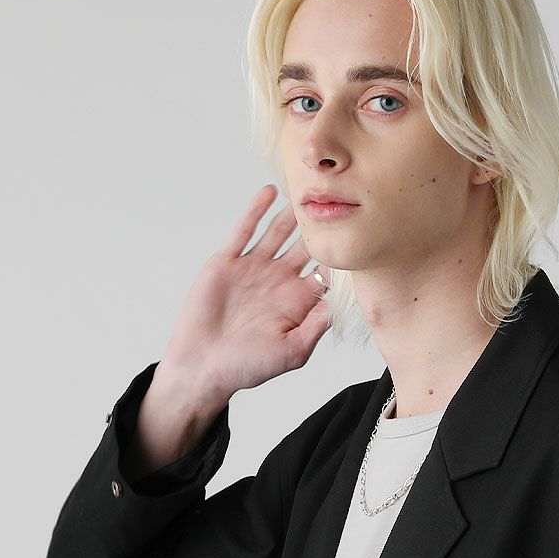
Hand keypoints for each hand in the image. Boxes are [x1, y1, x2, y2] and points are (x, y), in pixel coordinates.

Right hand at [159, 184, 331, 399]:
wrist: (203, 365)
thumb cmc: (247, 366)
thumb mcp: (291, 353)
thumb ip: (315, 328)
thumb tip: (339, 305)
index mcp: (297, 302)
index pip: (325, 273)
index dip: (339, 258)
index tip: (355, 240)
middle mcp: (278, 281)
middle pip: (306, 247)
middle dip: (320, 228)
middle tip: (336, 203)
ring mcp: (254, 268)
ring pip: (278, 233)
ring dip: (292, 214)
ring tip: (308, 191)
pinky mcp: (228, 262)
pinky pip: (244, 230)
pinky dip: (256, 210)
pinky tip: (270, 193)